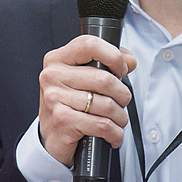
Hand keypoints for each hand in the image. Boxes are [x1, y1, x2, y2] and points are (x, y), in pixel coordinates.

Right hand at [38, 36, 136, 166]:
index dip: (114, 56)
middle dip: (123, 94)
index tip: (121, 69)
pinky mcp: (62, 120)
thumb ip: (107, 62)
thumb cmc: (70, 104)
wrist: (51, 136)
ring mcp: (55, 97)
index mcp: (58, 58)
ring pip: (107, 104)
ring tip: (118, 120)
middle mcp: (53, 75)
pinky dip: (115, 132)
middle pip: (104, 79)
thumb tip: (130, 61)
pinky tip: (113, 134)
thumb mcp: (83, 78)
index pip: (90, 44)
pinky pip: (102, 124)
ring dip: (120, 116)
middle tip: (122, 101)